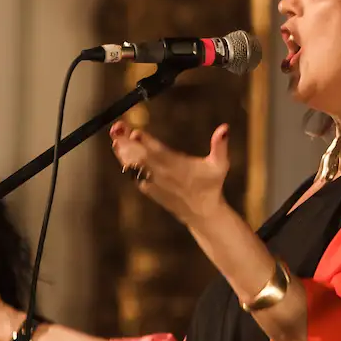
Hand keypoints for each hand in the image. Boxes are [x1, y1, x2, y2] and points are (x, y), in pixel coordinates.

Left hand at [109, 121, 230, 228]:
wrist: (202, 213)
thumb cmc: (212, 185)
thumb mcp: (220, 166)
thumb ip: (221, 146)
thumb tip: (225, 127)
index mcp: (178, 167)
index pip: (159, 153)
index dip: (147, 143)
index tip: (135, 132)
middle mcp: (163, 175)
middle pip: (141, 157)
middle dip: (127, 143)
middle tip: (116, 128)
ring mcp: (154, 183)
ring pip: (134, 166)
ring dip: (123, 151)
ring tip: (115, 135)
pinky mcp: (149, 189)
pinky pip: (133, 174)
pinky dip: (125, 162)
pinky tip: (119, 150)